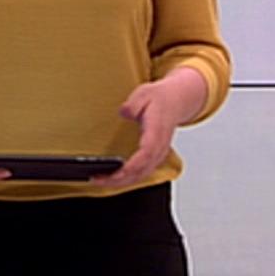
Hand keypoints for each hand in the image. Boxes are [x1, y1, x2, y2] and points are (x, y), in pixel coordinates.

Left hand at [88, 69, 208, 190]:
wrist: (176, 101)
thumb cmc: (160, 99)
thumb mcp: (144, 93)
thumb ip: (133, 104)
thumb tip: (125, 112)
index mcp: (156, 131)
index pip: (146, 153)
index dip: (132, 165)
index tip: (117, 172)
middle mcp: (159, 146)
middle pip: (141, 171)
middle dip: (119, 179)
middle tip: (98, 179)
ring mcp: (158, 154)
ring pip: (141, 175)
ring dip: (121, 182)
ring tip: (101, 180)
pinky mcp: (155, 157)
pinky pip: (142, 173)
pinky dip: (127, 179)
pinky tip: (114, 178)